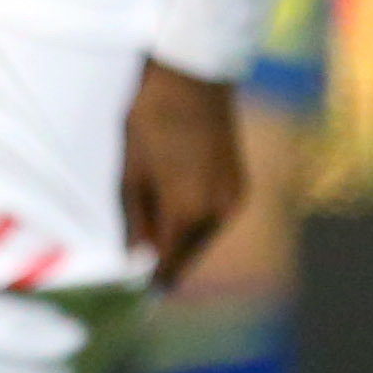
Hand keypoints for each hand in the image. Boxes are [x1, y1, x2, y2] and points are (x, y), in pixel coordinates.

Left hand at [121, 59, 245, 281]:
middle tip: (139, 267)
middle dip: (167, 262)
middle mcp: (219, 211)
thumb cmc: (152, 117)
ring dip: (182, 241)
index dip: (154, 282)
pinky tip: (174, 211)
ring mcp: (235, 196)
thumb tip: (135, 255)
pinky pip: (215, 216)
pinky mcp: (240, 182)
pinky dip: (196, 222)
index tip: (138, 297)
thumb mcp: (131, 169)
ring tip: (152, 235)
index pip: (171, 264)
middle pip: (190, 253)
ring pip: (204, 236)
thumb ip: (134, 217)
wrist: (195, 74)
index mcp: (189, 211)